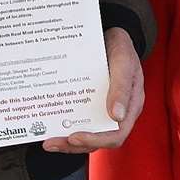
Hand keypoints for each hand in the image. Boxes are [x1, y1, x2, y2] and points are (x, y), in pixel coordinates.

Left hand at [43, 27, 143, 152]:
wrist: (111, 35)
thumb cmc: (121, 47)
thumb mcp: (123, 62)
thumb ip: (122, 87)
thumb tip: (117, 116)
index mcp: (131, 106)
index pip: (116, 134)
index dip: (96, 140)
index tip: (74, 136)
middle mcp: (118, 112)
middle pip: (99, 139)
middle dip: (75, 145)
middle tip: (52, 142)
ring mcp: (104, 109)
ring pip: (88, 133)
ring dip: (68, 141)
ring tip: (48, 141)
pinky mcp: (92, 104)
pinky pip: (80, 119)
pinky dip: (66, 125)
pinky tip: (50, 124)